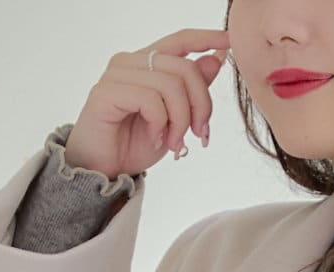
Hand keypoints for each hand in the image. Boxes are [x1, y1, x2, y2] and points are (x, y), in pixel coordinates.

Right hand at [63, 28, 230, 178]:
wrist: (104, 172)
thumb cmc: (134, 145)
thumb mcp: (173, 119)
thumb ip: (191, 89)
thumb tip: (216, 59)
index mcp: (146, 63)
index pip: (180, 40)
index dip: (206, 38)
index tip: (230, 42)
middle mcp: (131, 61)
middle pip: (184, 68)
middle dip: (200, 105)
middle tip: (200, 135)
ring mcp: (117, 74)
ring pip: (170, 85)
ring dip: (180, 121)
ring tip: (175, 144)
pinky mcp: (106, 92)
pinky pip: (150, 100)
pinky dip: (160, 124)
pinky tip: (155, 140)